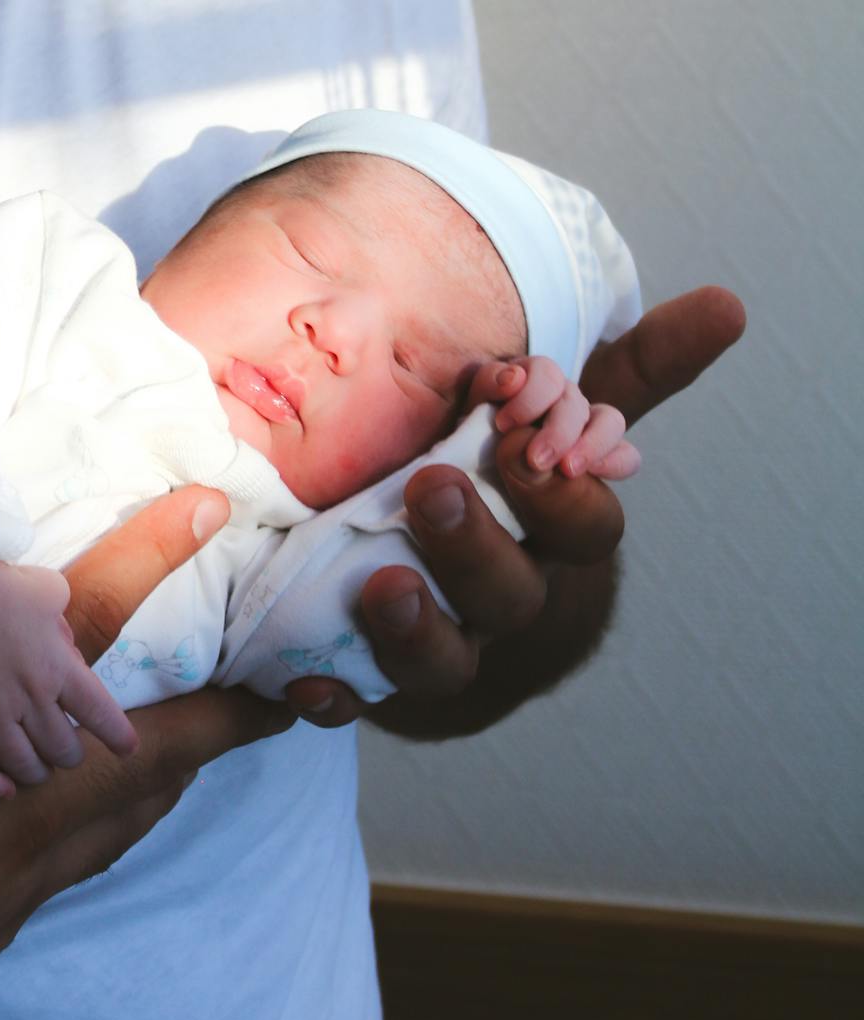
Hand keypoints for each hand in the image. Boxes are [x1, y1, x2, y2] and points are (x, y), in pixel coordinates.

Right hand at [0, 487, 288, 1019]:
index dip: (204, 674)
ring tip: (169, 758)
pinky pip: (62, 875)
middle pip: (150, 782)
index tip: (289, 671)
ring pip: (110, 837)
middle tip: (250, 704)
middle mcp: (23, 842)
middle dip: (210, 736)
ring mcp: (2, 904)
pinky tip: (48, 834)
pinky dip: (89, 835)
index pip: (114, 691)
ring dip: (151, 788)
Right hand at [0, 560, 136, 798]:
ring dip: (37, 773)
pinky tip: (4, 790)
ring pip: (24, 765)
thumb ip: (66, 629)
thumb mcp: (48, 591)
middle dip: (69, 756)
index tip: (125, 748)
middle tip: (65, 750)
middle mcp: (28, 696)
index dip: (118, 738)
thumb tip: (68, 655)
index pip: (101, 716)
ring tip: (38, 769)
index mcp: (57, 666)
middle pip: (63, 751)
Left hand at [285, 286, 745, 728]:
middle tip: (432, 489)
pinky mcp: (371, 674)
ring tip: (380, 584)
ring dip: (414, 629)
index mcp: (549, 538)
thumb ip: (625, 373)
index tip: (526, 445)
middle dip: (476, 546)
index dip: (561, 494)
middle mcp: (503, 598)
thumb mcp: (552, 420)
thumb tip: (728, 303)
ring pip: (444, 661)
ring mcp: (441, 644)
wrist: (432, 562)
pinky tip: (306, 682)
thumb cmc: (500, 479)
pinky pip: (355, 701)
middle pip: (511, 595)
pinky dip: (333, 698)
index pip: (584, 529)